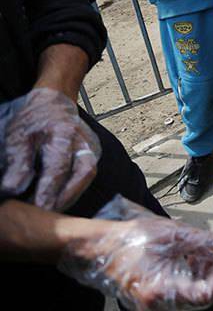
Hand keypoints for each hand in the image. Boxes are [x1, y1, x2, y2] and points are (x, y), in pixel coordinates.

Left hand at [1, 88, 100, 210]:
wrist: (54, 102)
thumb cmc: (33, 120)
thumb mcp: (18, 137)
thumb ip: (17, 163)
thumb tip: (13, 190)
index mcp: (63, 133)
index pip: (58, 168)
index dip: (48, 191)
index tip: (36, 209)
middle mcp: (84, 141)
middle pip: (82, 174)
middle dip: (65, 198)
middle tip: (45, 215)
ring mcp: (93, 147)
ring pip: (87, 176)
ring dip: (70, 196)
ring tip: (51, 210)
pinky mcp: (93, 153)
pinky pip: (86, 175)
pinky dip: (72, 190)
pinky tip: (57, 199)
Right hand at [59, 195, 212, 310]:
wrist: (98, 246)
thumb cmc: (128, 239)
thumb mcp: (172, 234)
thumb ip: (204, 243)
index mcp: (160, 291)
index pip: (205, 293)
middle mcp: (158, 303)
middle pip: (202, 294)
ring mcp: (156, 302)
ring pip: (193, 290)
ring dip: (207, 269)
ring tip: (212, 247)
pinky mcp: (155, 295)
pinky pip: (182, 288)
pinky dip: (193, 271)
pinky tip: (197, 253)